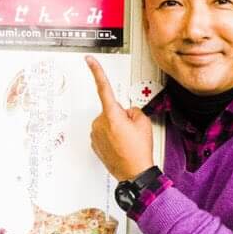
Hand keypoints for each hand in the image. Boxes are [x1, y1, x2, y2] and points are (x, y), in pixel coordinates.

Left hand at [86, 56, 154, 181]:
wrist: (134, 173)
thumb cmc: (139, 151)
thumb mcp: (143, 123)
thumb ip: (134, 110)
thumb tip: (127, 111)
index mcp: (112, 114)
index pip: (104, 87)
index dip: (97, 71)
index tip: (89, 60)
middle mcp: (100, 122)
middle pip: (111, 109)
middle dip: (121, 116)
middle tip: (131, 132)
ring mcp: (95, 134)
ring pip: (107, 122)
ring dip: (117, 128)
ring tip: (127, 140)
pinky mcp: (94, 143)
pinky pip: (104, 133)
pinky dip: (112, 137)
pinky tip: (121, 146)